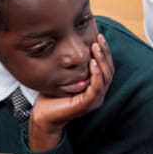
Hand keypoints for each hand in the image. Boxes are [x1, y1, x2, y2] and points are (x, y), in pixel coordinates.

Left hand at [29, 34, 113, 150]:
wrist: (43, 116)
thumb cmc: (52, 97)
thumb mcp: (66, 77)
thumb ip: (74, 66)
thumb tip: (75, 46)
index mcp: (95, 88)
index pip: (106, 68)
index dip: (105, 52)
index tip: (99, 37)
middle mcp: (98, 94)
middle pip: (109, 71)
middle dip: (105, 53)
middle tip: (99, 38)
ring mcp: (95, 100)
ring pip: (105, 77)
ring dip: (101, 60)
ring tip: (95, 47)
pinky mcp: (88, 104)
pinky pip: (96, 87)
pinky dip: (96, 74)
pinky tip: (92, 62)